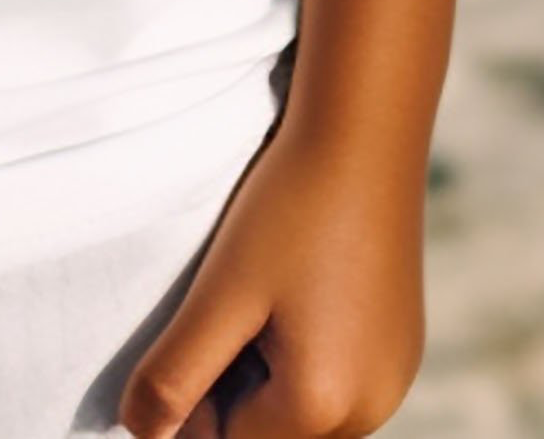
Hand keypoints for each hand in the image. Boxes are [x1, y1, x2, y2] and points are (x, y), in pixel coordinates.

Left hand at [116, 121, 426, 438]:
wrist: (365, 135)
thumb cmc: (292, 208)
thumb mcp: (221, 292)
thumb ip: (176, 375)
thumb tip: (142, 431)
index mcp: (325, 405)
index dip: (199, 387)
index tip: (205, 316)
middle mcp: (372, 408)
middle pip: (271, 428)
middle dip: (237, 380)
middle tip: (238, 297)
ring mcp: (394, 379)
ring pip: (303, 404)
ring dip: (271, 364)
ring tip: (271, 284)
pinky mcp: (401, 348)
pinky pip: (339, 377)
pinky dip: (308, 347)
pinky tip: (304, 282)